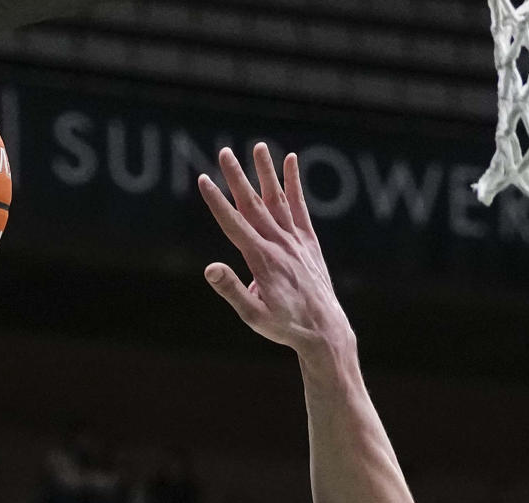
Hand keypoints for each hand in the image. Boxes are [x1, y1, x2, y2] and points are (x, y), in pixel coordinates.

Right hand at [198, 144, 350, 353]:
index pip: (233, 224)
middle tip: (224, 152)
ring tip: (258, 147)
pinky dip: (294, 184)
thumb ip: (232, 290)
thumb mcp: (253, 316)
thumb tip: (210, 269)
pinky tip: (290, 162)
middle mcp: (279, 244)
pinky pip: (300, 207)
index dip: (216, 201)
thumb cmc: (285, 326)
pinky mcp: (309, 243)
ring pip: (277, 200)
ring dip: (266, 173)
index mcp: (261, 260)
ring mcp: (295, 241)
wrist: (325, 330)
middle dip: (236, 177)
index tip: (203, 179)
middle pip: (253, 204)